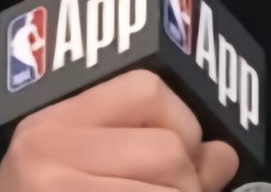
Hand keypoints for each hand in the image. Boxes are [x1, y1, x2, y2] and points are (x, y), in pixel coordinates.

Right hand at [0, 68, 240, 190]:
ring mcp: (56, 188)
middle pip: (170, 149)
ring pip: (174, 190)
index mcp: (51, 123)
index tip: (182, 162)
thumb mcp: (82, 180)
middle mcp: (47, 149)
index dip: (182, 124)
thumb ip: (153, 160)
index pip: (146, 89)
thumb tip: (223, 154)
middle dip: (188, 188)